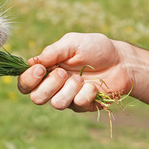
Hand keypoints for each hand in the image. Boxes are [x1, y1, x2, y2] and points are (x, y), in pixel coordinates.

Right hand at [16, 33, 133, 111]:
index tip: (42, 69)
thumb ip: (52, 51)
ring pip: (57, 104)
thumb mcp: (72, 43)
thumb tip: (31, 62)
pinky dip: (87, 93)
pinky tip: (94, 85)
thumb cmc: (96, 48)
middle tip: (64, 73)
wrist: (123, 61)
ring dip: (69, 89)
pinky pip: (77, 105)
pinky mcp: (84, 105)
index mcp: (46, 71)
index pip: (25, 83)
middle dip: (50, 85)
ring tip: (81, 79)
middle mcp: (54, 87)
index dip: (28, 79)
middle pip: (36, 98)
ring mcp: (68, 97)